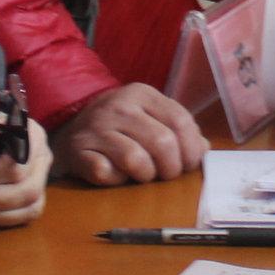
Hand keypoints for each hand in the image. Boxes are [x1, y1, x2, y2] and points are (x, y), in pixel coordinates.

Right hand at [55, 82, 207, 183]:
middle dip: (171, 168)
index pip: (180, 121)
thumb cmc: (122, 128)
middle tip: (166, 174)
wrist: (71, 128)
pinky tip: (116, 174)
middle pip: (162, 143)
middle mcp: (119, 106)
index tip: (189, 164)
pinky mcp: (78, 150)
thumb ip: (178, 130)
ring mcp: (96, 128)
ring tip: (142, 174)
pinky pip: (106, 173)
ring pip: (136, 160)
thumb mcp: (151, 118)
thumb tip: (204, 149)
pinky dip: (116, 180)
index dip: (191, 149)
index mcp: (142, 94)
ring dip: (145, 175)